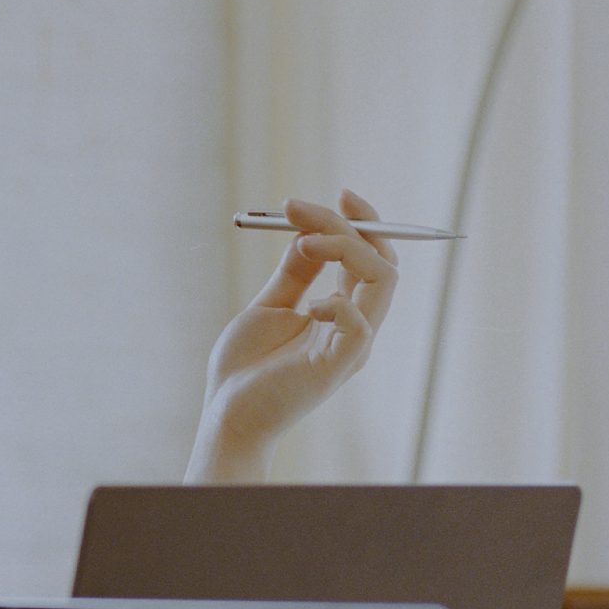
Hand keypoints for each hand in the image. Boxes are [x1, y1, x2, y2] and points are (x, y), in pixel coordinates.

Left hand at [186, 191, 399, 482]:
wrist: (226, 413)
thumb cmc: (246, 367)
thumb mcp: (270, 306)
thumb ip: (294, 273)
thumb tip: (309, 232)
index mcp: (343, 312)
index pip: (372, 257)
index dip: (363, 222)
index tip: (340, 194)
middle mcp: (356, 326)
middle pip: (381, 259)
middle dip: (348, 224)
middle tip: (301, 209)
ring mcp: (351, 346)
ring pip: (382, 279)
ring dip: (345, 247)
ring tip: (304, 244)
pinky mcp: (340, 366)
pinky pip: (360, 324)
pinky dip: (337, 302)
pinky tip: (306, 308)